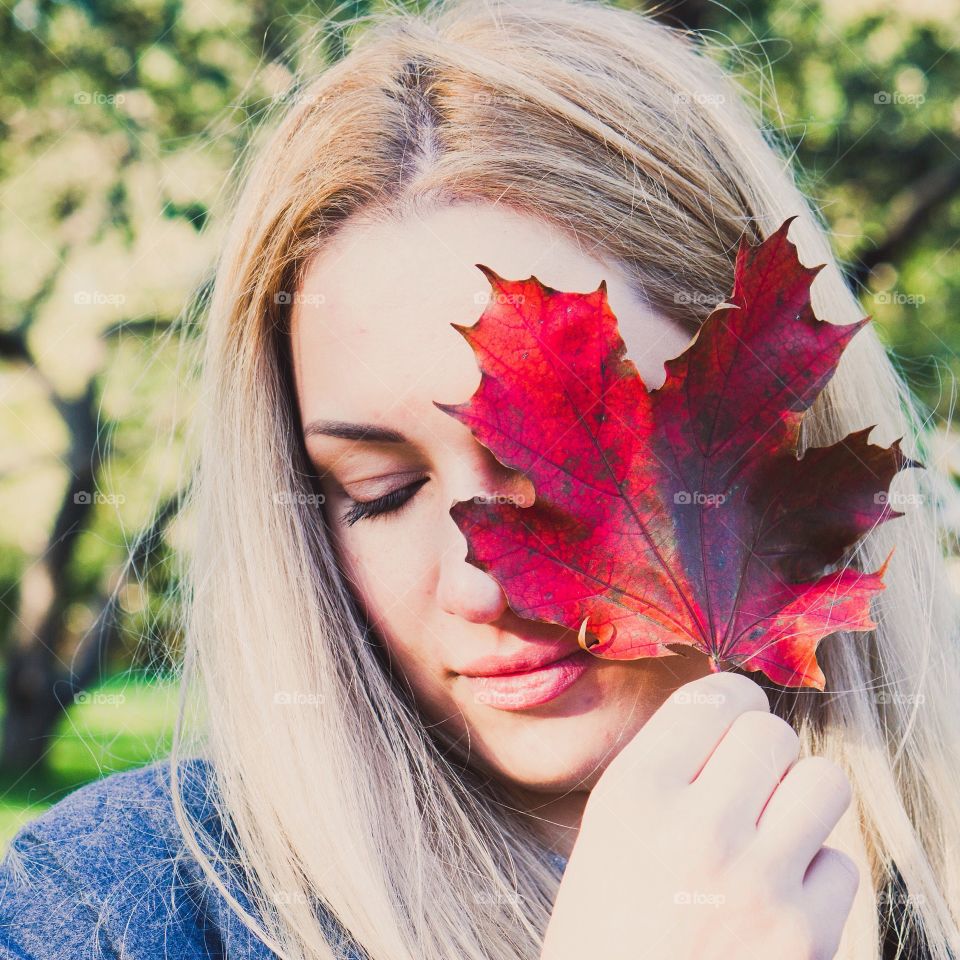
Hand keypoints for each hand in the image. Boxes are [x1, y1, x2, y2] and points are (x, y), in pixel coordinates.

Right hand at [540, 671, 858, 959]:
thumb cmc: (605, 927)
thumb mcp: (610, 830)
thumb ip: (667, 768)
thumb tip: (733, 715)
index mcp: (635, 792)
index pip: (715, 697)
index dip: (731, 701)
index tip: (732, 720)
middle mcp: (697, 828)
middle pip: (772, 733)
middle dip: (763, 752)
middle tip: (747, 782)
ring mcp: (757, 883)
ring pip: (824, 781)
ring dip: (800, 798)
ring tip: (773, 826)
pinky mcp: (804, 937)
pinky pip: (841, 863)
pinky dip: (814, 875)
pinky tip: (778, 894)